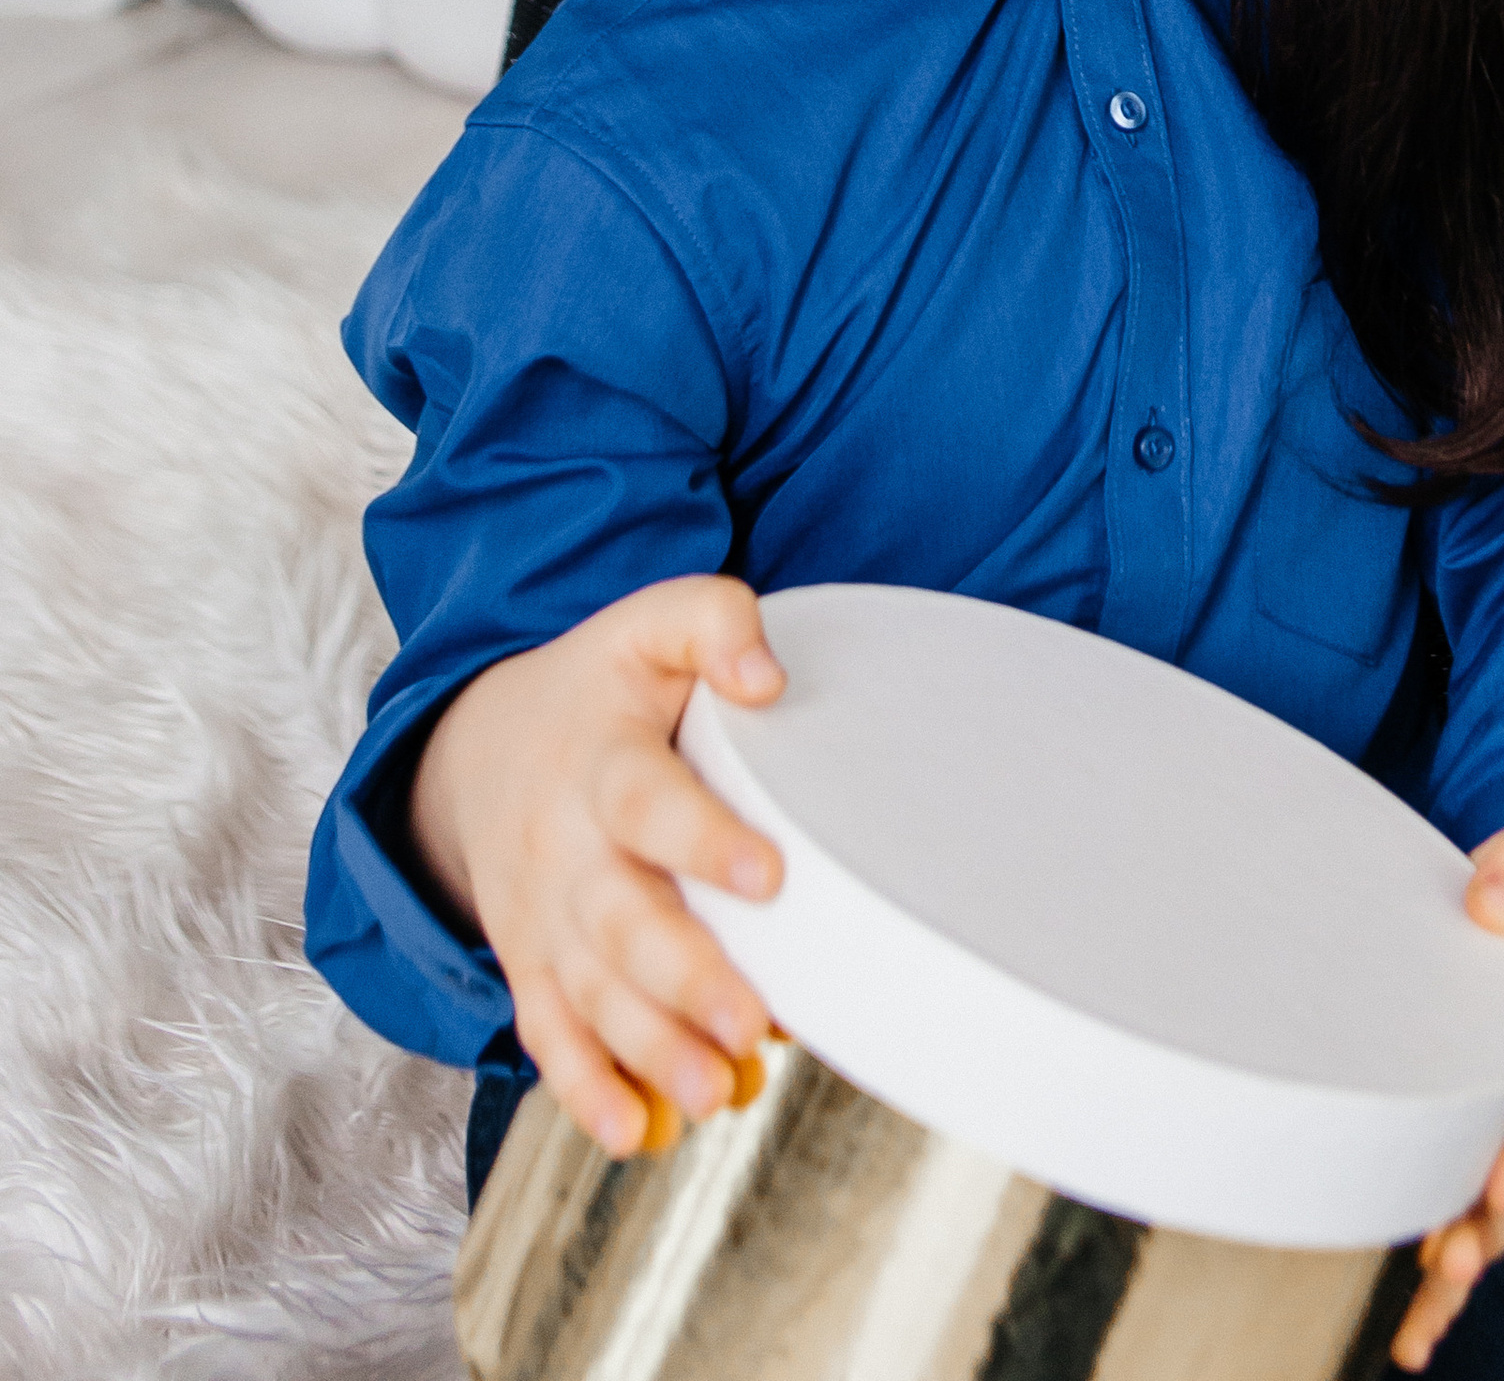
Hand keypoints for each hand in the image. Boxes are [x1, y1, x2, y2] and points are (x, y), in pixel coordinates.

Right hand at [410, 575, 788, 1158]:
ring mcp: (541, 917)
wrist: (480, 744)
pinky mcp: (531, 966)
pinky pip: (549, 1036)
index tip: (771, 874)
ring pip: (590, 994)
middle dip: (683, 978)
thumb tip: (769, 679)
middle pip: (619, 920)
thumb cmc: (602, 685)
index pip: (647, 802)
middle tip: (749, 1022)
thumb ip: (714, 622)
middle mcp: (562, 847)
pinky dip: (586, 1091)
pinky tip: (635, 1134)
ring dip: (649, 1051)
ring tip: (718, 1094)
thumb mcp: (650, 625)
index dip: (703, 839)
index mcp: (598, 759)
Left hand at [1393, 829, 1503, 1369]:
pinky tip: (1413, 1337)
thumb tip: (1490, 902)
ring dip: (1484, 1237)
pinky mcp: (1452, 1174)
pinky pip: (1453, 1240)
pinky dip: (1438, 1298)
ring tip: (1456, 1258)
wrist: (1465, 936)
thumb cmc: (1496, 913)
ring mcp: (1495, 1141)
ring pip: (1502, 1203)